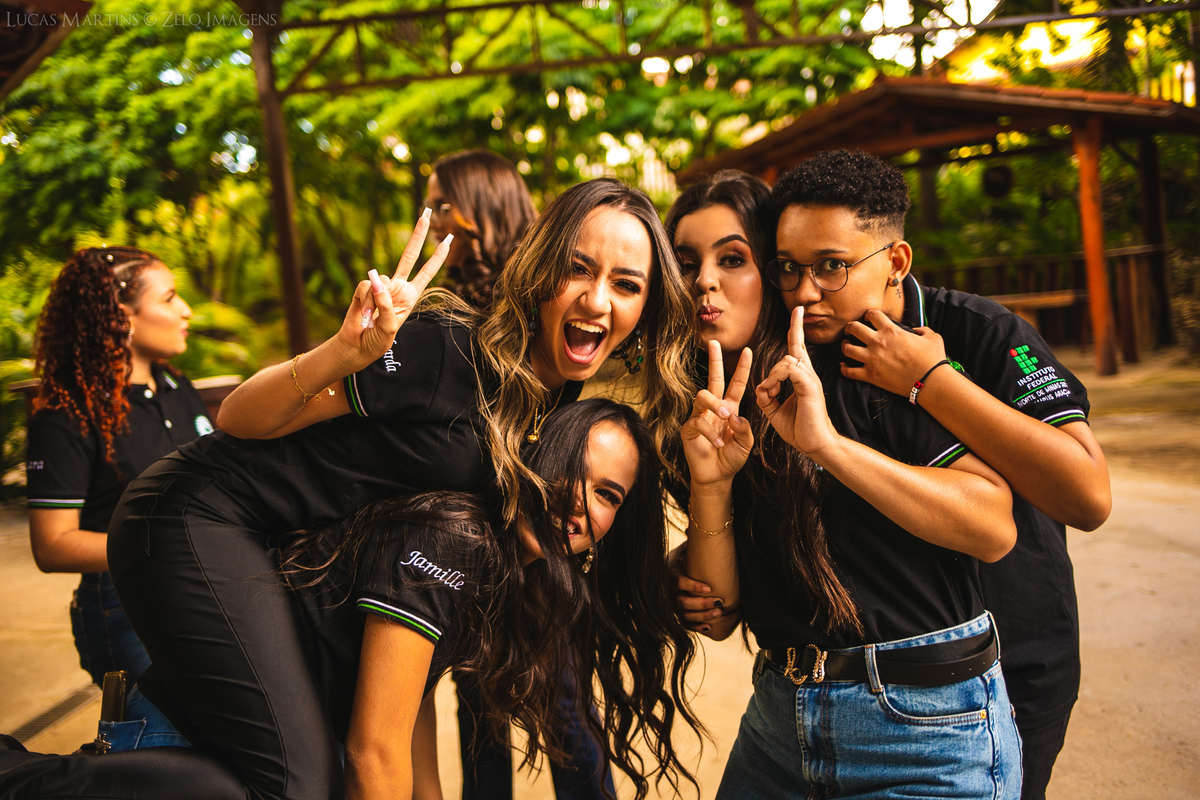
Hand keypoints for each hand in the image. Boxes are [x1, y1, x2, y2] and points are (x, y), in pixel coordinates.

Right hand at [336, 211, 452, 370]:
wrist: (356, 346)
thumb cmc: (377, 340)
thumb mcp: (389, 326)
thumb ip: (385, 302)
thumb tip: (374, 277)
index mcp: (410, 296)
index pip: (427, 272)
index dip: (438, 256)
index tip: (449, 239)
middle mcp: (398, 287)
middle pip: (409, 256)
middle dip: (418, 234)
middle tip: (427, 212)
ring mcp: (380, 286)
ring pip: (379, 280)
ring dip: (375, 302)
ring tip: (372, 320)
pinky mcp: (364, 288)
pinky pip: (365, 286)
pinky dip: (364, 301)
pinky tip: (363, 314)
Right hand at [666, 543, 727, 631]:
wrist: (670, 567)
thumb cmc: (683, 556)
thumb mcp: (685, 548)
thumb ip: (693, 544)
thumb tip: (704, 529)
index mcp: (669, 572)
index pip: (679, 582)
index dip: (693, 586)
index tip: (709, 588)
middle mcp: (667, 590)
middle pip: (682, 601)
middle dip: (702, 603)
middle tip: (720, 603)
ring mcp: (670, 603)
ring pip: (684, 614)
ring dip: (702, 615)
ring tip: (719, 613)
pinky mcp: (675, 612)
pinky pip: (684, 623)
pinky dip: (696, 626)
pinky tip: (709, 626)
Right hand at [681, 341, 753, 486]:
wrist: (717, 476)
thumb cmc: (731, 458)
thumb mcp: (745, 443)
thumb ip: (744, 429)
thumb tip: (733, 416)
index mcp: (729, 408)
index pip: (736, 384)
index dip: (742, 368)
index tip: (749, 350)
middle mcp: (713, 408)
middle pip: (713, 379)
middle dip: (714, 360)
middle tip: (715, 343)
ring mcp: (699, 416)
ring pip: (702, 396)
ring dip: (714, 404)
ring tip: (725, 417)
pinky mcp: (688, 428)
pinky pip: (697, 421)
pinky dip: (709, 432)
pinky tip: (717, 442)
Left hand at [755, 306, 837, 456]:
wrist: (815, 445)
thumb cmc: (800, 429)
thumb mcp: (775, 411)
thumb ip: (767, 396)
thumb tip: (761, 385)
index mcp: (800, 379)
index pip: (796, 351)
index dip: (795, 332)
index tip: (797, 315)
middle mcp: (807, 375)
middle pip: (798, 345)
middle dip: (796, 326)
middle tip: (798, 308)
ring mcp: (810, 379)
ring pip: (788, 358)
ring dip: (773, 374)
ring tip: (770, 393)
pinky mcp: (810, 387)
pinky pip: (790, 369)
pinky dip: (777, 377)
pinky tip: (773, 391)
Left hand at [841, 309, 948, 396]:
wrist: (931, 381)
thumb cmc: (933, 359)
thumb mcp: (932, 337)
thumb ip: (922, 330)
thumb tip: (916, 330)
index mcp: (891, 330)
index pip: (872, 314)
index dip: (868, 315)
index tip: (868, 319)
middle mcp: (878, 342)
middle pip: (853, 328)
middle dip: (849, 327)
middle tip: (850, 330)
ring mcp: (872, 359)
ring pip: (846, 348)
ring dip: (845, 346)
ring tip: (847, 346)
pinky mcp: (870, 375)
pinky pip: (849, 371)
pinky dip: (844, 368)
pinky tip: (844, 366)